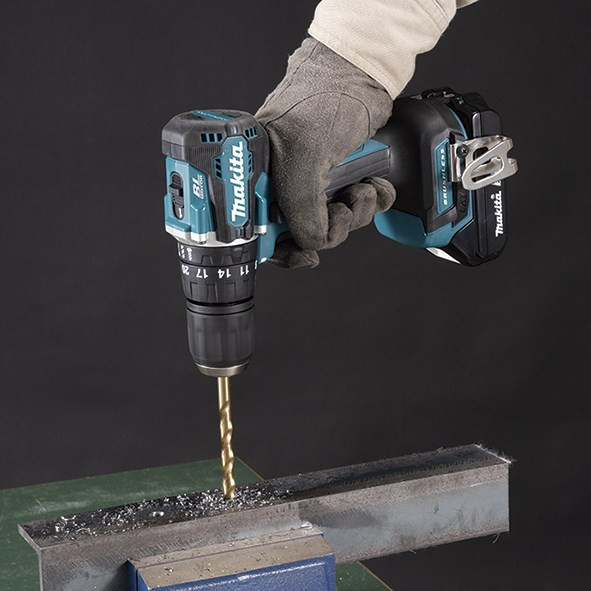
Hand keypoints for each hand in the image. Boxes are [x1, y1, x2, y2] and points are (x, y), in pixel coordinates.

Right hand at [256, 38, 395, 268]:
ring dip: (356, 212)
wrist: (361, 74)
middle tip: (340, 208)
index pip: (261, 233)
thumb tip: (309, 242)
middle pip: (303, 234)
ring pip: (333, 224)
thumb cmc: (322, 98)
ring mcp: (312, 184)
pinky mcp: (339, 180)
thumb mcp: (305, 156)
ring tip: (361, 186)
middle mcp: (282, 185)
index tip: (305, 255)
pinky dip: (372, 202)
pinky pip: (356, 209)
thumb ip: (301, 209)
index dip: (284, 250)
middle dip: (331, 227)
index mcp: (258, 179)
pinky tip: (374, 183)